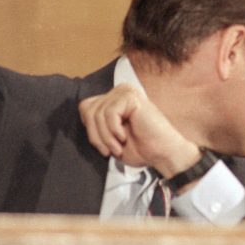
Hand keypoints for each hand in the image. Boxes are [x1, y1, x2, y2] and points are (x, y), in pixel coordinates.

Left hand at [79, 84, 199, 176]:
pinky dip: (113, 130)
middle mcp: (120, 91)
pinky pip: (109, 113)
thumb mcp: (110, 137)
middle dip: (96, 135)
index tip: (104, 146)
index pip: (86, 108)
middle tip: (110, 150)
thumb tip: (82, 112)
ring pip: (98, 113)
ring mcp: (126, 92)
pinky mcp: (132, 97)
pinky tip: (124, 137)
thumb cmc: (141, 148)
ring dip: (105, 137)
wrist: (162, 153)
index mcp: (115, 99)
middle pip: (88, 110)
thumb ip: (97, 123)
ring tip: (118, 147)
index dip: (91, 130)